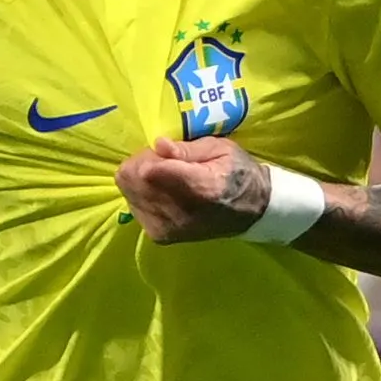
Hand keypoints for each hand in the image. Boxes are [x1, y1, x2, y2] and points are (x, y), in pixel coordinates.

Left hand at [114, 137, 271, 243]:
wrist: (252, 211)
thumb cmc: (237, 173)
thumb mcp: (220, 149)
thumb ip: (187, 148)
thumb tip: (158, 144)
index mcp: (200, 187)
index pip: (148, 171)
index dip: (148, 155)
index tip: (162, 151)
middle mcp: (180, 213)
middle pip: (130, 180)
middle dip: (140, 164)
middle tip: (162, 162)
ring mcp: (167, 228)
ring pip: (128, 193)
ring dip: (140, 181)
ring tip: (165, 179)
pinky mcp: (160, 237)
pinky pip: (134, 207)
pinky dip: (142, 196)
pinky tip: (163, 194)